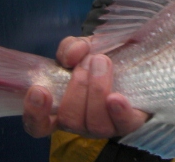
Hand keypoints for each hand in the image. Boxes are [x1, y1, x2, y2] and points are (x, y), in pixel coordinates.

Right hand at [22, 36, 148, 138]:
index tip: (39, 90)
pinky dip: (118, 111)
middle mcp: (81, 122)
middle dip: (78, 86)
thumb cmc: (104, 56)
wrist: (140, 58)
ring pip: (94, 123)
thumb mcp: (85, 47)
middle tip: (91, 60)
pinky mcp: (130, 122)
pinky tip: (116, 97)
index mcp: (63, 108)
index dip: (35, 112)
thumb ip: (72, 47)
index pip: (39, 125)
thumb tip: (71, 56)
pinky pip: (123, 125)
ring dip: (96, 90)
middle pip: (70, 118)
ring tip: (103, 62)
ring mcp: (105, 126)